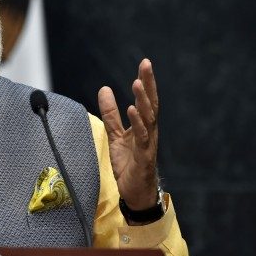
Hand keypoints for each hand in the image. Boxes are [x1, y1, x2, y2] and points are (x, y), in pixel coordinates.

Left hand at [98, 58, 158, 210]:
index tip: (145, 62)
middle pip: (151, 104)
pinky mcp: (144, 156)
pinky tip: (133, 109)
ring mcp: (148, 143)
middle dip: (149, 84)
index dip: (146, 81)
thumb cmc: (129, 163)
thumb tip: (104, 88)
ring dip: (143, 100)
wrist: (135, 192)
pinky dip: (138, 123)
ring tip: (137, 83)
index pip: (146, 99)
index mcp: (144, 125)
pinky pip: (142, 137)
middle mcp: (150, 131)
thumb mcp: (115, 134)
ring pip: (149, 118)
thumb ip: (110, 114)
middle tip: (146, 64)